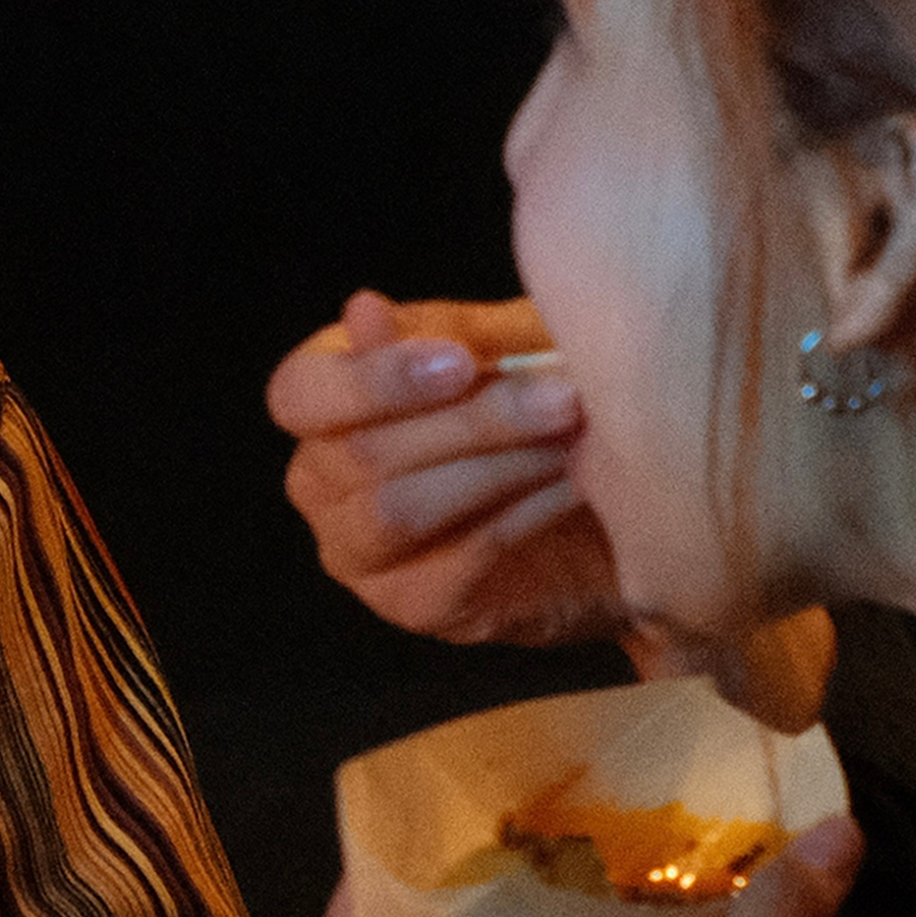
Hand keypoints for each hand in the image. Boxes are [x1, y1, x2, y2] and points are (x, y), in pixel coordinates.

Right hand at [266, 289, 624, 647]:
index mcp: (324, 405)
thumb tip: (361, 311)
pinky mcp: (411, 605)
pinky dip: (520, 517)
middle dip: (470, 422)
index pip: (299, 395)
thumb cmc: (541, 407)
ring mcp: (358, 552)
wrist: (616, 501)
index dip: (372, 381)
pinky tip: (573, 487)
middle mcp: (321, 483)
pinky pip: (452, 565)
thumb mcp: (504, 348)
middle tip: (562, 396)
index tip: (461, 363)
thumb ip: (438, 332)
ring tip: (570, 440)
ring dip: (494, 470)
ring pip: (397, 512)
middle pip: (361, 455)